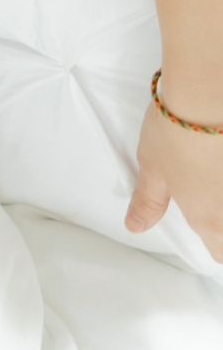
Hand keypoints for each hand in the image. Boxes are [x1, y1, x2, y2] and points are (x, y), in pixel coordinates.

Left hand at [126, 76, 222, 261]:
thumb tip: (136, 226)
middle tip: (209, 190)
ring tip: (214, 168)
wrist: (209, 97)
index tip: (208, 232)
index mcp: (209, 219)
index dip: (215, 244)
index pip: (220, 252)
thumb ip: (149, 202)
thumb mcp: (153, 170)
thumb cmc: (177, 133)